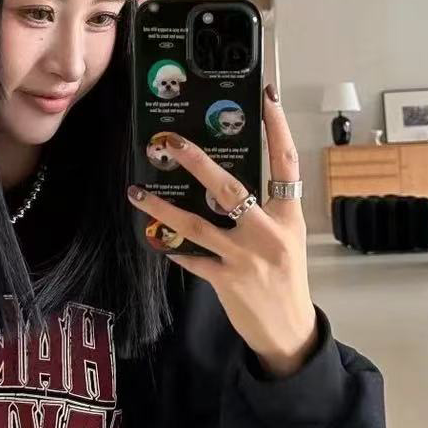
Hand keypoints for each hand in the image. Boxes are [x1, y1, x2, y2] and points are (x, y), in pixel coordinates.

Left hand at [127, 89, 319, 377]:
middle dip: (197, 162)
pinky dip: (172, 247)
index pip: (286, 163)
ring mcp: (246, 258)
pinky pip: (192, 258)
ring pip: (198, 224)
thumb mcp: (286, 238)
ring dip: (163, 206)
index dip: (278, 128)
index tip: (267, 97)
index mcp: (288, 216)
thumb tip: (224, 179)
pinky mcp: (227, 280)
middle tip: (171, 141)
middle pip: (230, 189)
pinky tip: (156, 238)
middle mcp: (268, 233)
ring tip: (138, 192)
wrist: (289, 330)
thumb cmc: (286, 278)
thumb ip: (265, 210)